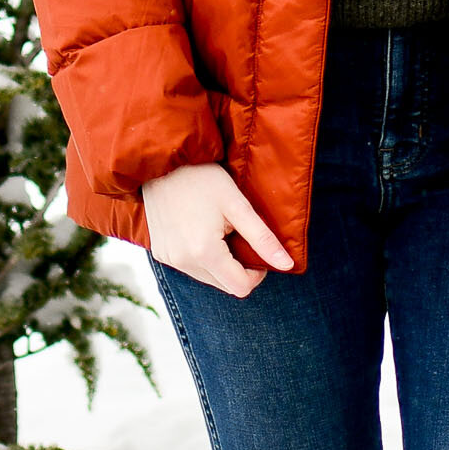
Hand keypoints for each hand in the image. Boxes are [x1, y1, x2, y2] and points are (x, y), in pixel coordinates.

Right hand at [141, 163, 292, 296]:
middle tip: (240, 237)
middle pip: (224, 286)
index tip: (257, 249)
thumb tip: (287, 265)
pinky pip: (190, 267)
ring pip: (208, 278)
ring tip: (219, 231)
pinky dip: (202, 258)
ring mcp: (169, 259)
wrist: (163, 163)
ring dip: (221, 264)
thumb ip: (262, 238)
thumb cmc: (202, 178)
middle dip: (239, 269)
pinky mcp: (161, 253)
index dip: (257, 273)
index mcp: (204, 252)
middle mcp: (183, 262)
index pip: (241, 287)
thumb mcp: (237, 205)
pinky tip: (201, 231)